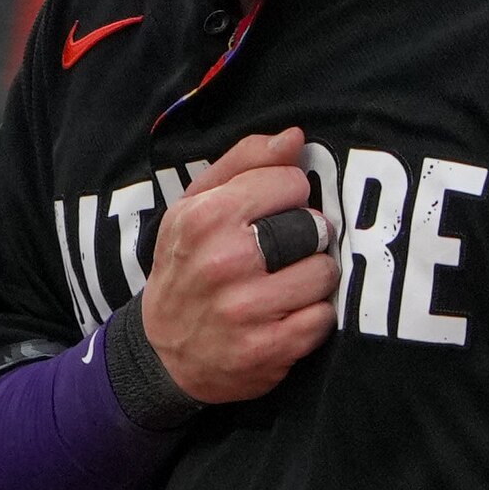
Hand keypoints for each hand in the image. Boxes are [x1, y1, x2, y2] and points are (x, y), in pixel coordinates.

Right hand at [138, 127, 337, 403]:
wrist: (164, 352)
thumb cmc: (187, 265)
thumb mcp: (196, 205)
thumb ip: (244, 163)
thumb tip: (294, 137)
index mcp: (206, 217)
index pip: (292, 183)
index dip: (288, 197)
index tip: (272, 215)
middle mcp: (225, 261)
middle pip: (313, 227)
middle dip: (306, 237)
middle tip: (282, 252)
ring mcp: (246, 309)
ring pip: (324, 273)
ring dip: (313, 279)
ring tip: (285, 285)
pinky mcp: (267, 349)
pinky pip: (323, 318)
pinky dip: (312, 317)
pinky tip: (285, 316)